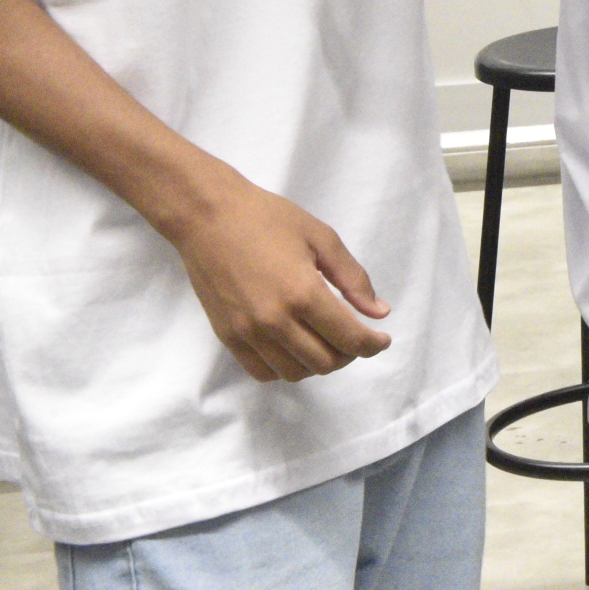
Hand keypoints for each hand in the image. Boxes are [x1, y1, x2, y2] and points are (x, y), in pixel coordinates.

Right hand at [164, 171, 392, 382]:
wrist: (208, 217)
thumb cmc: (267, 219)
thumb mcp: (321, 238)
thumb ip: (353, 278)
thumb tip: (380, 312)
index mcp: (303, 293)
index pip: (348, 338)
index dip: (372, 345)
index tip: (381, 340)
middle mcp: (275, 320)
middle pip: (325, 362)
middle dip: (349, 354)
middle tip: (353, 335)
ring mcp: (247, 332)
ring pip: (295, 372)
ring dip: (318, 363)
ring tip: (325, 340)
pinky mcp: (227, 336)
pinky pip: (262, 372)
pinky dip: (285, 367)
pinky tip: (294, 347)